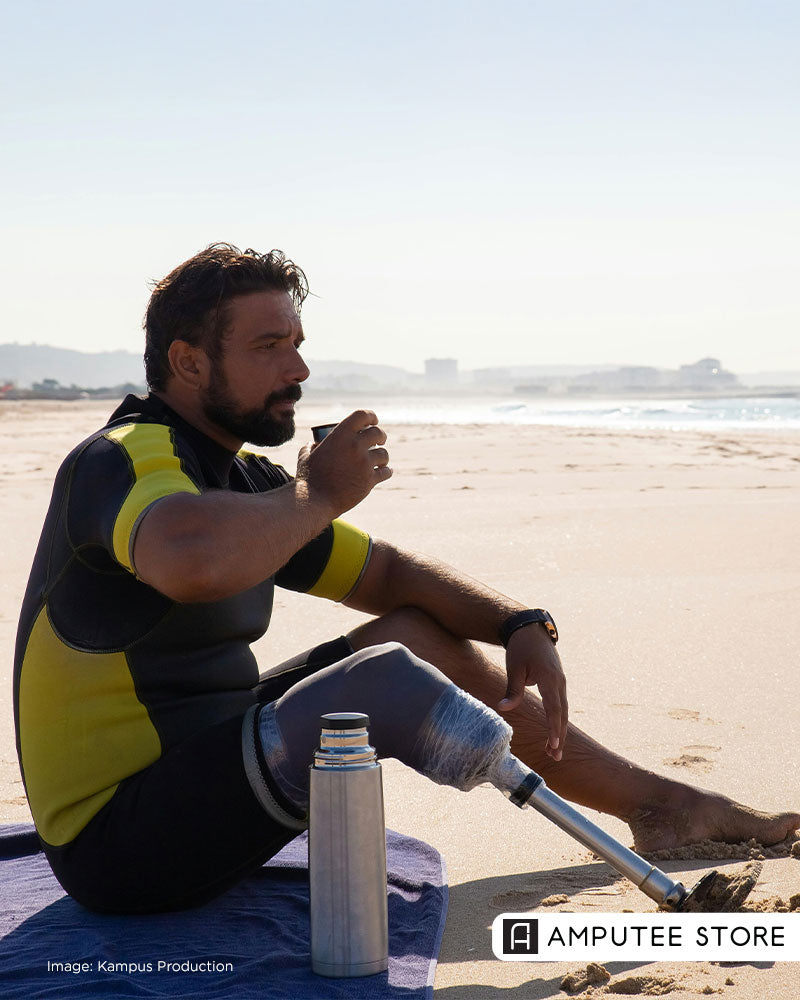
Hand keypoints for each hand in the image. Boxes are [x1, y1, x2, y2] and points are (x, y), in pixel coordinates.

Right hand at [296, 409, 391, 517]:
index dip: (370, 416)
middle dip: (380, 435)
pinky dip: (386, 471)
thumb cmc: (308, 479)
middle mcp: (354, 446)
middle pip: (377, 433)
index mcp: (340, 435)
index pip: (362, 415)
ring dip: (383, 456)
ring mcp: (364, 463)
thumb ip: (310, 447)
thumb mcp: (305, 457)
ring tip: (380, 459)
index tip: (373, 421)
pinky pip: (386, 472)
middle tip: (380, 440)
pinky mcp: (370, 480)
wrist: (315, 501)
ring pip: (384, 454)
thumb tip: (312, 444)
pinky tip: (385, 471)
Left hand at [499, 623, 567, 760]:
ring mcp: (560, 682)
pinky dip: (558, 720)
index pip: (554, 709)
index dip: (554, 728)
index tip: (553, 745)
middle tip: (555, 757)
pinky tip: (552, 733)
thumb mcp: (514, 668)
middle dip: (559, 736)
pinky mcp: (557, 682)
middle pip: (562, 714)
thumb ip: (512, 690)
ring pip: (563, 711)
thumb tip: (503, 709)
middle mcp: (559, 682)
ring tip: (553, 752)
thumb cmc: (521, 648)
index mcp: (550, 679)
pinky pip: (560, 705)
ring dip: (559, 731)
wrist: (531, 630)